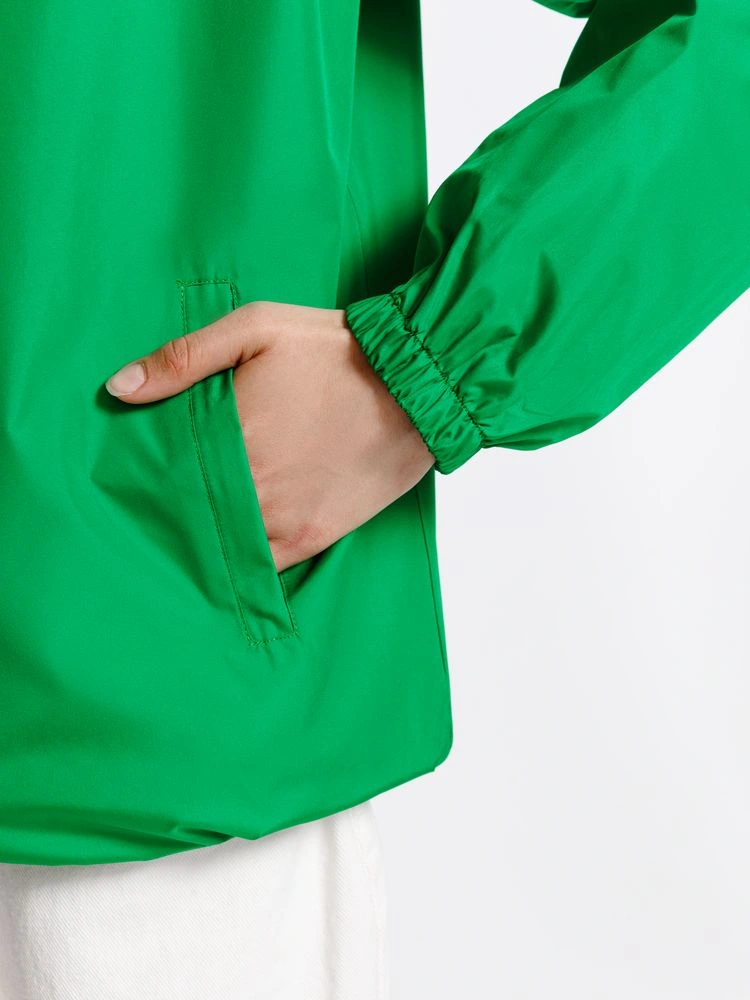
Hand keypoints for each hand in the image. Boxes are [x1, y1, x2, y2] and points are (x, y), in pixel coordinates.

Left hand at [104, 301, 434, 571]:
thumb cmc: (336, 351)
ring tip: (195, 524)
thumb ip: (183, 358)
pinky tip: (233, 548)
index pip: (164, 472)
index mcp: (232, 438)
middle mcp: (253, 489)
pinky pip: (264, 565)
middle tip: (159, 502)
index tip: (136, 475)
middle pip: (189, 512)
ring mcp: (285, 519)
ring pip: (223, 543)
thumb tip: (119, 388)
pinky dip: (244, 560)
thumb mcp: (257, 328)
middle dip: (173, 507)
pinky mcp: (315, 536)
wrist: (417, 385)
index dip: (147, 475)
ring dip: (207, 535)